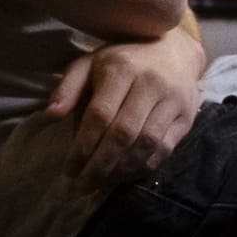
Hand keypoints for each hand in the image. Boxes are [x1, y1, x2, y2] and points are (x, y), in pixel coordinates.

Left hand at [45, 25, 204, 185]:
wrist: (175, 50)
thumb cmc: (123, 60)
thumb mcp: (90, 63)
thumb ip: (68, 87)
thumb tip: (50, 115)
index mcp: (121, 68)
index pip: (100, 115)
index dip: (83, 147)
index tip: (69, 170)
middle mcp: (150, 83)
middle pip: (123, 134)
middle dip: (100, 166)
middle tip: (83, 187)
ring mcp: (173, 100)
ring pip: (146, 144)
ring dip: (122, 170)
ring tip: (102, 183)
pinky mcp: (187, 116)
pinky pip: (165, 148)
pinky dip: (143, 167)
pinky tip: (125, 174)